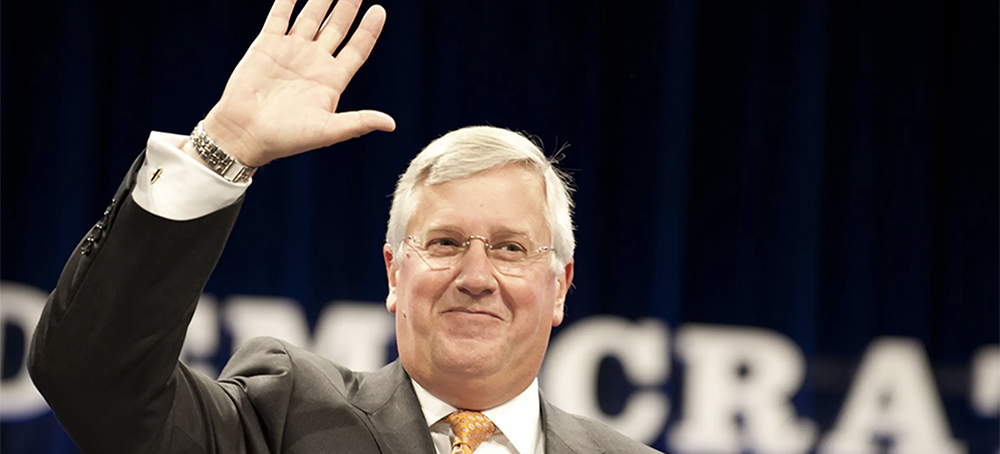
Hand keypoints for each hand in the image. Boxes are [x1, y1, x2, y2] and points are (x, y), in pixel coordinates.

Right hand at [199, 0, 394, 166]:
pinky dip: (288, 0)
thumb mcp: (328, 131)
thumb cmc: (287, 138)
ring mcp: (291, 51)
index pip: (356, 49)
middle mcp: (314, 62)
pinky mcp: (267, 45)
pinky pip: (280, 16)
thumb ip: (358, 122)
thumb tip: (391, 124)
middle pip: (337, 27)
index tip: (379, 10)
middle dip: (348, 6)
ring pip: (312, 17)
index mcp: (331, 80)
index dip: (368, 30)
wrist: (245, 135)